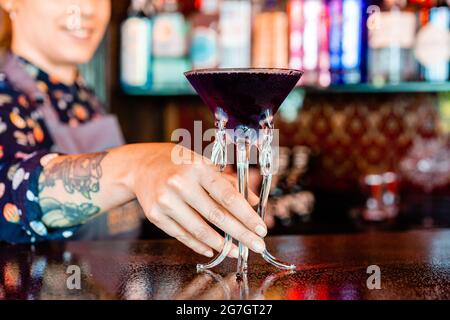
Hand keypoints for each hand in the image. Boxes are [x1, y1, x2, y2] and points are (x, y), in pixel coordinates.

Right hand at [124, 144, 266, 257]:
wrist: (141, 166)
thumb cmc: (178, 163)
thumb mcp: (205, 164)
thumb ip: (229, 182)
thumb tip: (253, 202)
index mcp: (198, 168)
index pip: (228, 196)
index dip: (247, 215)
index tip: (260, 229)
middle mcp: (180, 184)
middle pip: (217, 216)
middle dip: (241, 234)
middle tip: (256, 245)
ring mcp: (166, 201)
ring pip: (199, 230)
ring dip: (221, 245)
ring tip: (236, 251)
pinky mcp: (155, 215)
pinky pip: (182, 235)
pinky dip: (199, 245)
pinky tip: (212, 249)